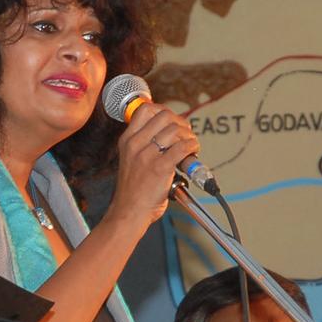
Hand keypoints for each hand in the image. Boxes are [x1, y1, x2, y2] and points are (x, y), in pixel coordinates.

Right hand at [106, 101, 200, 227]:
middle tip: (185, 135)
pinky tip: (193, 153)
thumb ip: (144, 144)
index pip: (145, 109)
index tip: (173, 121)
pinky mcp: (160, 168)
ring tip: (191, 146)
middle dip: (181, 123)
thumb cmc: (133, 190)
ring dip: (189, 136)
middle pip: (164, 116)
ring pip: (175, 130)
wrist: (129, 212)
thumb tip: (170, 131)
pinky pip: (183, 147)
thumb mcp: (130, 160)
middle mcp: (135, 144)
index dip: (164, 110)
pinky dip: (193, 147)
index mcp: (127, 140)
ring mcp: (147, 155)